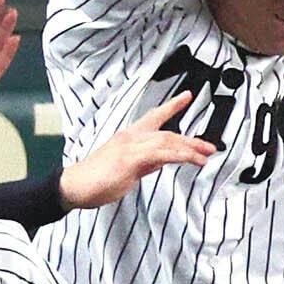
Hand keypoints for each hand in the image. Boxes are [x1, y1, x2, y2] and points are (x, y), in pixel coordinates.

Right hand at [58, 88, 219, 209]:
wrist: (74, 187)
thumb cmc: (97, 179)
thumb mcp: (128, 169)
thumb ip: (146, 163)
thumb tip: (163, 161)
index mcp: (129, 137)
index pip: (153, 116)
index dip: (172, 105)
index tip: (187, 96)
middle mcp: (130, 137)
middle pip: (168, 133)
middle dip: (192, 140)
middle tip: (210, 147)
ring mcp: (129, 147)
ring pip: (167, 141)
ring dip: (190, 149)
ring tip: (205, 157)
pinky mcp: (129, 159)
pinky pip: (160, 154)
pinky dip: (179, 155)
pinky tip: (191, 160)